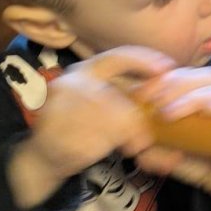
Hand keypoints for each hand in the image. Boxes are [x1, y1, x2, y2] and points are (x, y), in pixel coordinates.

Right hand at [8, 47, 171, 208]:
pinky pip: (107, 138)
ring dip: (132, 136)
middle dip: (139, 119)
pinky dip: (120, 146)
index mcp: (83, 71)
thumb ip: (122, 93)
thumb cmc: (76, 124)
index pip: (118, 57)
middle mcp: (73, 83)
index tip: (167, 68)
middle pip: (122, 99)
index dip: (145, 60)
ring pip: (118, 120)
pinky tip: (121, 149)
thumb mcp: (97, 100)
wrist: (43, 154)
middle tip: (148, 135)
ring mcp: (66, 107)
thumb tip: (161, 86)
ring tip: (131, 145)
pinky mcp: (65, 130)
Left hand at [131, 67, 210, 206]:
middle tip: (152, 101)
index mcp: (205, 97)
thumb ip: (162, 156)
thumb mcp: (182, 161)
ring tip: (170, 112)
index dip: (161, 79)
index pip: (183, 75)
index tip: (139, 93)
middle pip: (198, 74)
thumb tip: (139, 152)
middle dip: (172, 83)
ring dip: (189, 94)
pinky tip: (206, 110)